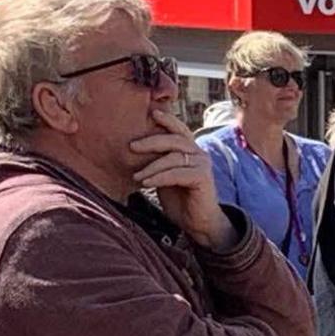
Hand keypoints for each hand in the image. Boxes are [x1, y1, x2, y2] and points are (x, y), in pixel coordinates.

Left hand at [131, 111, 234, 251]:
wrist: (198, 223)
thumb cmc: (179, 200)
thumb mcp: (164, 176)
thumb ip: (157, 161)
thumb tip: (133, 148)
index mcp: (190, 150)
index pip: (179, 130)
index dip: (167, 120)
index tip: (151, 113)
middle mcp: (199, 154)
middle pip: (174, 140)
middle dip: (151, 141)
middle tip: (131, 146)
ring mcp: (203, 165)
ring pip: (173, 157)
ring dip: (151, 166)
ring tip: (136, 175)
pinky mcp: (203, 178)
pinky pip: (177, 173)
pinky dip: (159, 177)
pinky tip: (146, 183)